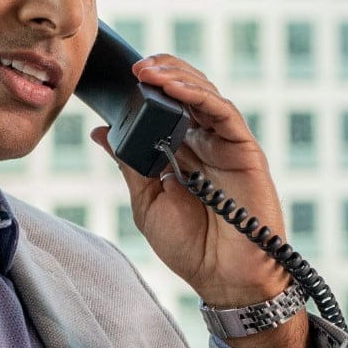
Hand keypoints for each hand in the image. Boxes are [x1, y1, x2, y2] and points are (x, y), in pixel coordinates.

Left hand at [93, 55, 309, 347]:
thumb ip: (130, 164)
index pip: (166, 106)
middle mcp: (206, 143)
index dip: (145, 88)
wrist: (224, 280)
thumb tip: (102, 132)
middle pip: (187, 92)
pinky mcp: (245, 151)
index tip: (117, 78)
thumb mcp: (147, 201)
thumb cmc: (190, 248)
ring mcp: (226, 145)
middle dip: (161, 73)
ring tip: (147, 71)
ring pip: (206, 95)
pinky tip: (174, 87)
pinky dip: (200, 95)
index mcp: (182, 152)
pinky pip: (225, 113)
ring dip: (177, 77)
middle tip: (132, 67)